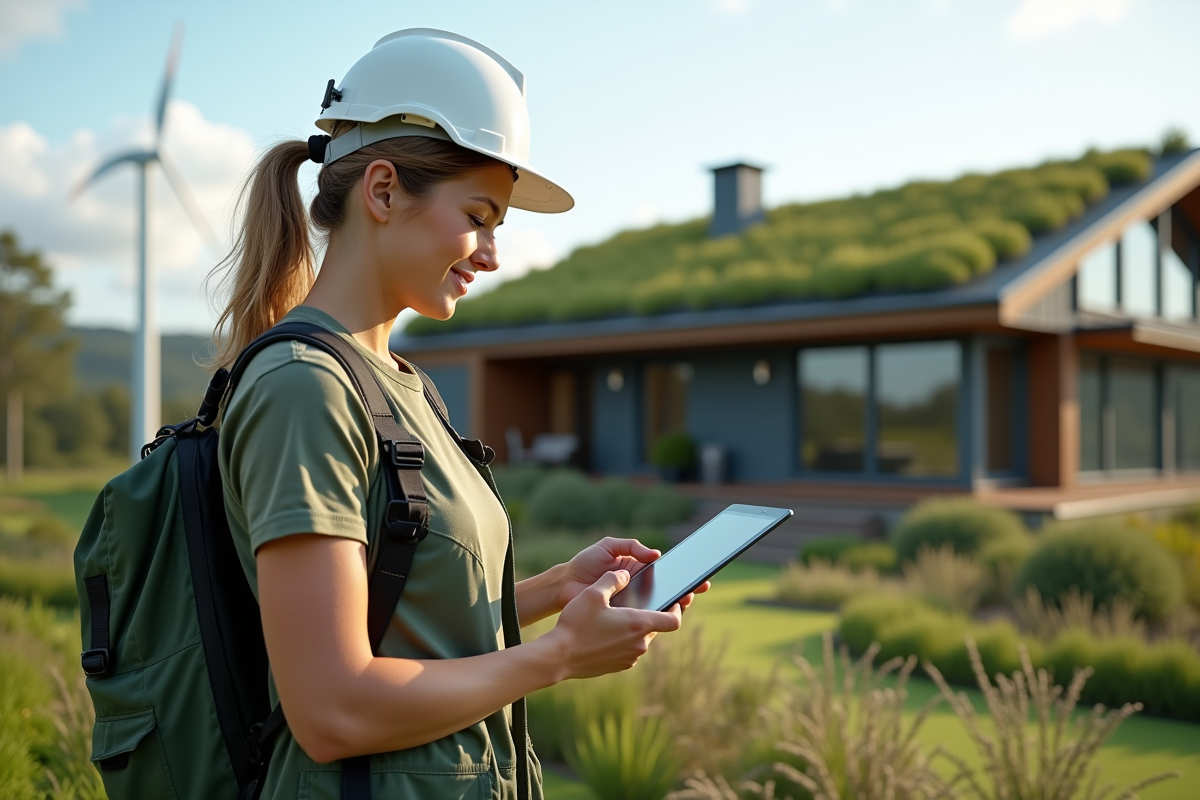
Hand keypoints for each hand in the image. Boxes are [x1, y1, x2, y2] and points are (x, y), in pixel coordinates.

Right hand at [546, 569, 682, 679]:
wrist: (559, 656)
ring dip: (636, 628)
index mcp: (639, 624)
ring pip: (642, 639)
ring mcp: (630, 658)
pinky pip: (629, 650)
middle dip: (652, 615)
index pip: (674, 620)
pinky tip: (608, 631)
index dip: (678, 609)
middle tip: (641, 603)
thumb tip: (625, 574)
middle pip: (657, 628)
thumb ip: (613, 580)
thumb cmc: (576, 624)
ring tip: (619, 616)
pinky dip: (625, 640)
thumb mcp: (593, 594)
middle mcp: (639, 644)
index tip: (675, 601)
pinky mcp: (619, 666)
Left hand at [556, 536, 709, 613]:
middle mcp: (637, 589)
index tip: (698, 576)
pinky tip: (661, 615)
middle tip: (696, 590)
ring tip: (683, 601)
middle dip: (684, 592)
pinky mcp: (620, 619)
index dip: (682, 576)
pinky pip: (638, 621)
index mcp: (637, 571)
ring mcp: (630, 606)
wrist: (564, 584)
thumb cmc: (585, 563)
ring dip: (671, 607)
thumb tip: (656, 554)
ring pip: (655, 608)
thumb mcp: (608, 546)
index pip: (665, 574)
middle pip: (666, 593)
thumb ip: (630, 546)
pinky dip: (650, 620)